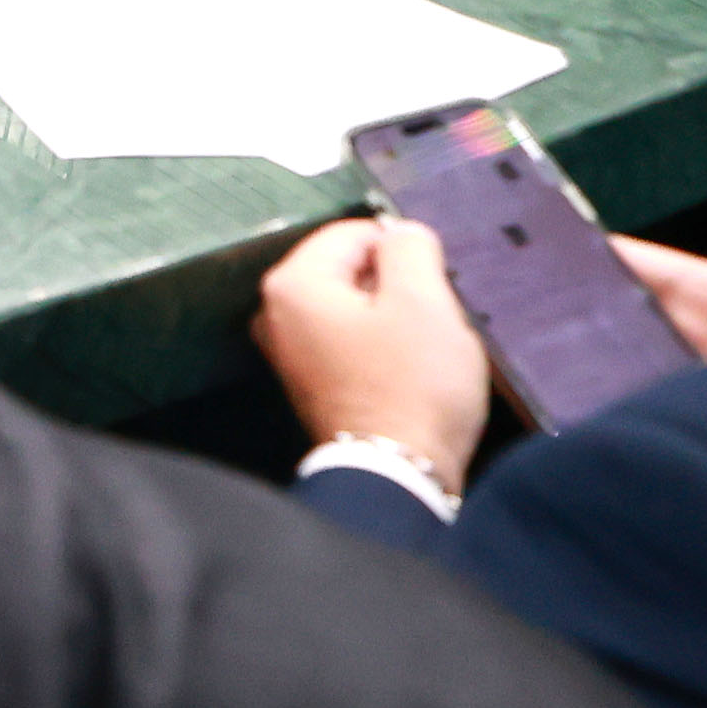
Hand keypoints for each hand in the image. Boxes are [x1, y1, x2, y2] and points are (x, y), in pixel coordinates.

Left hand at [253, 213, 493, 488]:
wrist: (400, 474)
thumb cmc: (412, 388)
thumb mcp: (423, 300)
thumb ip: (410, 248)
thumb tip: (401, 233)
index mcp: (293, 284)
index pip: (356, 232)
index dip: (403, 252)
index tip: (429, 285)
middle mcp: (277, 314)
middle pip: (353, 270)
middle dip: (398, 288)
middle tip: (426, 321)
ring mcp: (292, 352)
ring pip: (359, 307)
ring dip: (397, 320)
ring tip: (419, 351)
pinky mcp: (314, 382)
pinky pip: (356, 342)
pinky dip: (386, 349)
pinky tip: (409, 373)